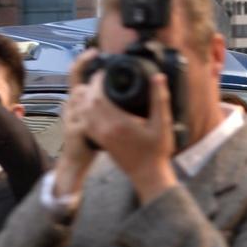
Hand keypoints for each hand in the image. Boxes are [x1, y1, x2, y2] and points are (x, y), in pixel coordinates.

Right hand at [54, 49, 101, 196]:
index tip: (95, 51)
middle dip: (94, 83)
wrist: (76, 161)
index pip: (75, 75)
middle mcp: (71, 106)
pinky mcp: (75, 131)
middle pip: (80, 88)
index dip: (82, 62)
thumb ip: (97, 102)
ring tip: (112, 99)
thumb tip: (113, 89)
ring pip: (82, 101)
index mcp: (76, 100)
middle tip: (109, 77)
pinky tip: (109, 116)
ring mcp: (71, 119)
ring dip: (96, 99)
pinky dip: (97, 116)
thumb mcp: (92, 116)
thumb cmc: (87, 138)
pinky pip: (86, 119)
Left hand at [78, 70, 177, 203]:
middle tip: (101, 78)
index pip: (98, 96)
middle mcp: (106, 130)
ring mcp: (101, 137)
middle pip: (87, 102)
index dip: (98, 81)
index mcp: (119, 123)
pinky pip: (86, 122)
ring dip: (86, 99)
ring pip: (83, 112)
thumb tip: (158, 77)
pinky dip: (85, 111)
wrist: (147, 174)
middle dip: (91, 87)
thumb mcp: (162, 124)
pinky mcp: (100, 141)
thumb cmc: (157, 151)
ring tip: (96, 88)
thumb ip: (159, 99)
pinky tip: (93, 105)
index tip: (105, 72)